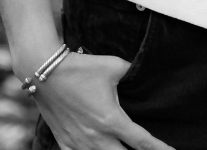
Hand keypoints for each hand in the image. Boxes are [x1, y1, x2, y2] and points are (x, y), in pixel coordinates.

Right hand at [31, 51, 175, 149]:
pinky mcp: (64, 143)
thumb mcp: (114, 66)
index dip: (160, 149)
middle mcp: (96, 137)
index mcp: (111, 120)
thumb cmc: (82, 68)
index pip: (142, 142)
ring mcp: (78, 143)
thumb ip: (133, 72)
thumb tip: (146, 70)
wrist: (46, 72)